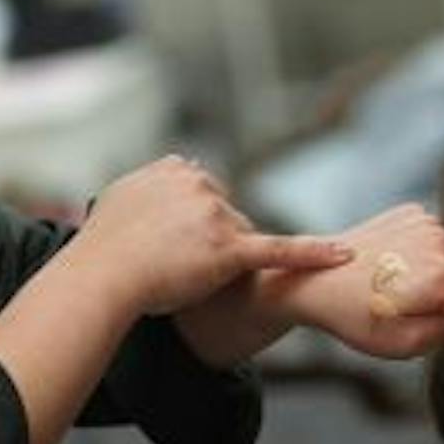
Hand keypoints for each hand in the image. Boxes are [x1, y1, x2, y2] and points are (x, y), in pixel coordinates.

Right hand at [73, 156, 349, 316]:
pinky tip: (343, 256)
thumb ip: (152, 185)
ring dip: (222, 259)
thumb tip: (173, 173)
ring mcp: (216, 215)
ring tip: (180, 275)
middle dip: (209, 241)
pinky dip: (312, 254)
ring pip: (241, 238)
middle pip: (226, 215)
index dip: (192, 223)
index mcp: (176, 167)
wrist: (100, 276)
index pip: (203, 193)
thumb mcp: (120, 198)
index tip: (173, 239)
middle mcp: (200, 183)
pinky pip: (278, 251)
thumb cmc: (103, 248)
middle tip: (172, 264)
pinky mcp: (229, 248)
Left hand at [272, 202, 443, 358]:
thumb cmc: (353, 316)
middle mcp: (443, 241)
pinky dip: (427, 260)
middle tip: (439, 335)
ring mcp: (428, 222)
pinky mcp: (412, 214)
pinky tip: (403, 277)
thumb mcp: (404, 344)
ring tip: (413, 302)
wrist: (314, 282)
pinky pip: (435, 242)